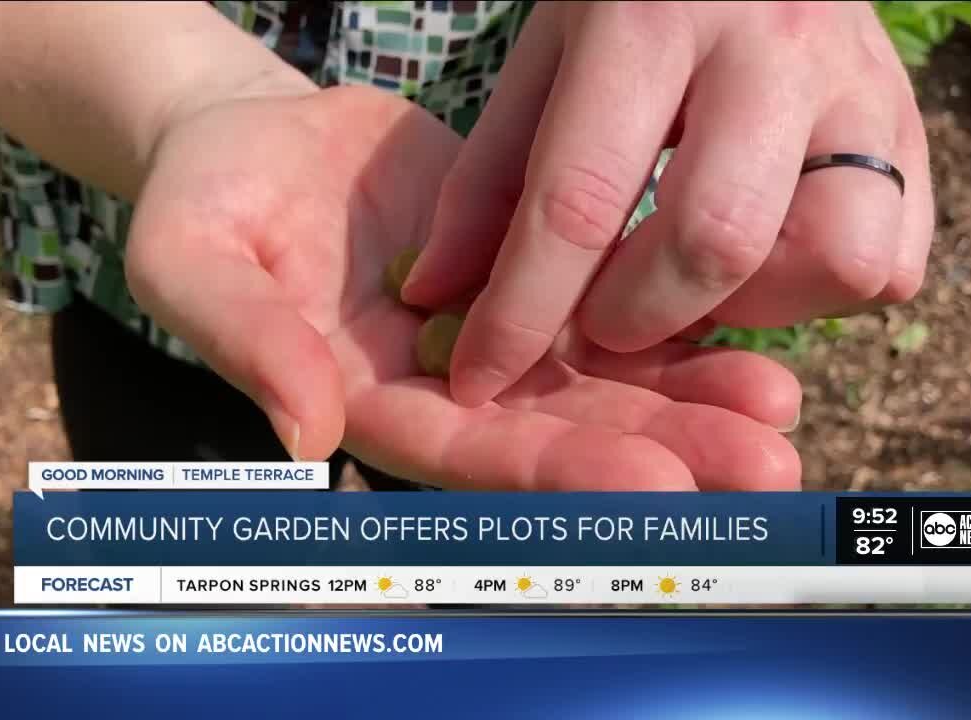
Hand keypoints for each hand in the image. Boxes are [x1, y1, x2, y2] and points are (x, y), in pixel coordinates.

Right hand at [125, 86, 800, 489]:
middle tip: (762, 463)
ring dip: (687, 397)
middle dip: (659, 449)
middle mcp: (439, 384)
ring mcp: (487, 332)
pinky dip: (670, 318)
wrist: (254, 139)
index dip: (557, 473)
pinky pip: (602, 301)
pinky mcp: (522, 270)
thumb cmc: (205, 203)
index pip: (466, 454)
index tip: (654, 484)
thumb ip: (244, 343)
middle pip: (556, 433)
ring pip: (595, 377)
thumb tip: (304, 434)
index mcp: (366, 400)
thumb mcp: (192, 262)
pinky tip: (746, 325)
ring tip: (778, 406)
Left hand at [403, 1, 932, 406]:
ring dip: (751, 308)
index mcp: (652, 18)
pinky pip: (892, 260)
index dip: (523, 311)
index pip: (581, 199)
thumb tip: (435, 293)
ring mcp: (861, 85)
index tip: (481, 376)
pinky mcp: (911, 125)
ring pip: (835, 256)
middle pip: (717, 240)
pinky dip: (820, 294)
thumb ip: (489, 177)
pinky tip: (763, 262)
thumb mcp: (546, 55)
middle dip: (642, 317)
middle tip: (603, 318)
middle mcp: (772, 48)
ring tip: (694, 279)